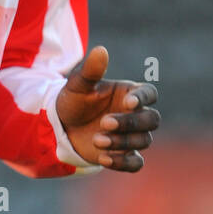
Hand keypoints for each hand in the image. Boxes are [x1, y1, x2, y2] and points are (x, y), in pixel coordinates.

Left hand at [55, 45, 159, 171]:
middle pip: (152, 120)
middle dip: (131, 123)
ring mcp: (132, 136)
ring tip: (96, 139)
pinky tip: (103, 158)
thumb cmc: (73, 102)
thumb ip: (91, 71)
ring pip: (143, 141)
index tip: (129, 103)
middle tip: (104, 122)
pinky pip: (135, 163)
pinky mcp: (124, 155)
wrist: (60, 128)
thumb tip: (101, 50)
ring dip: (122, 142)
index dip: (143, 98)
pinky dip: (122, 162)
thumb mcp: (78, 86)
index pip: (149, 94)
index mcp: (130, 94)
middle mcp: (136, 115)